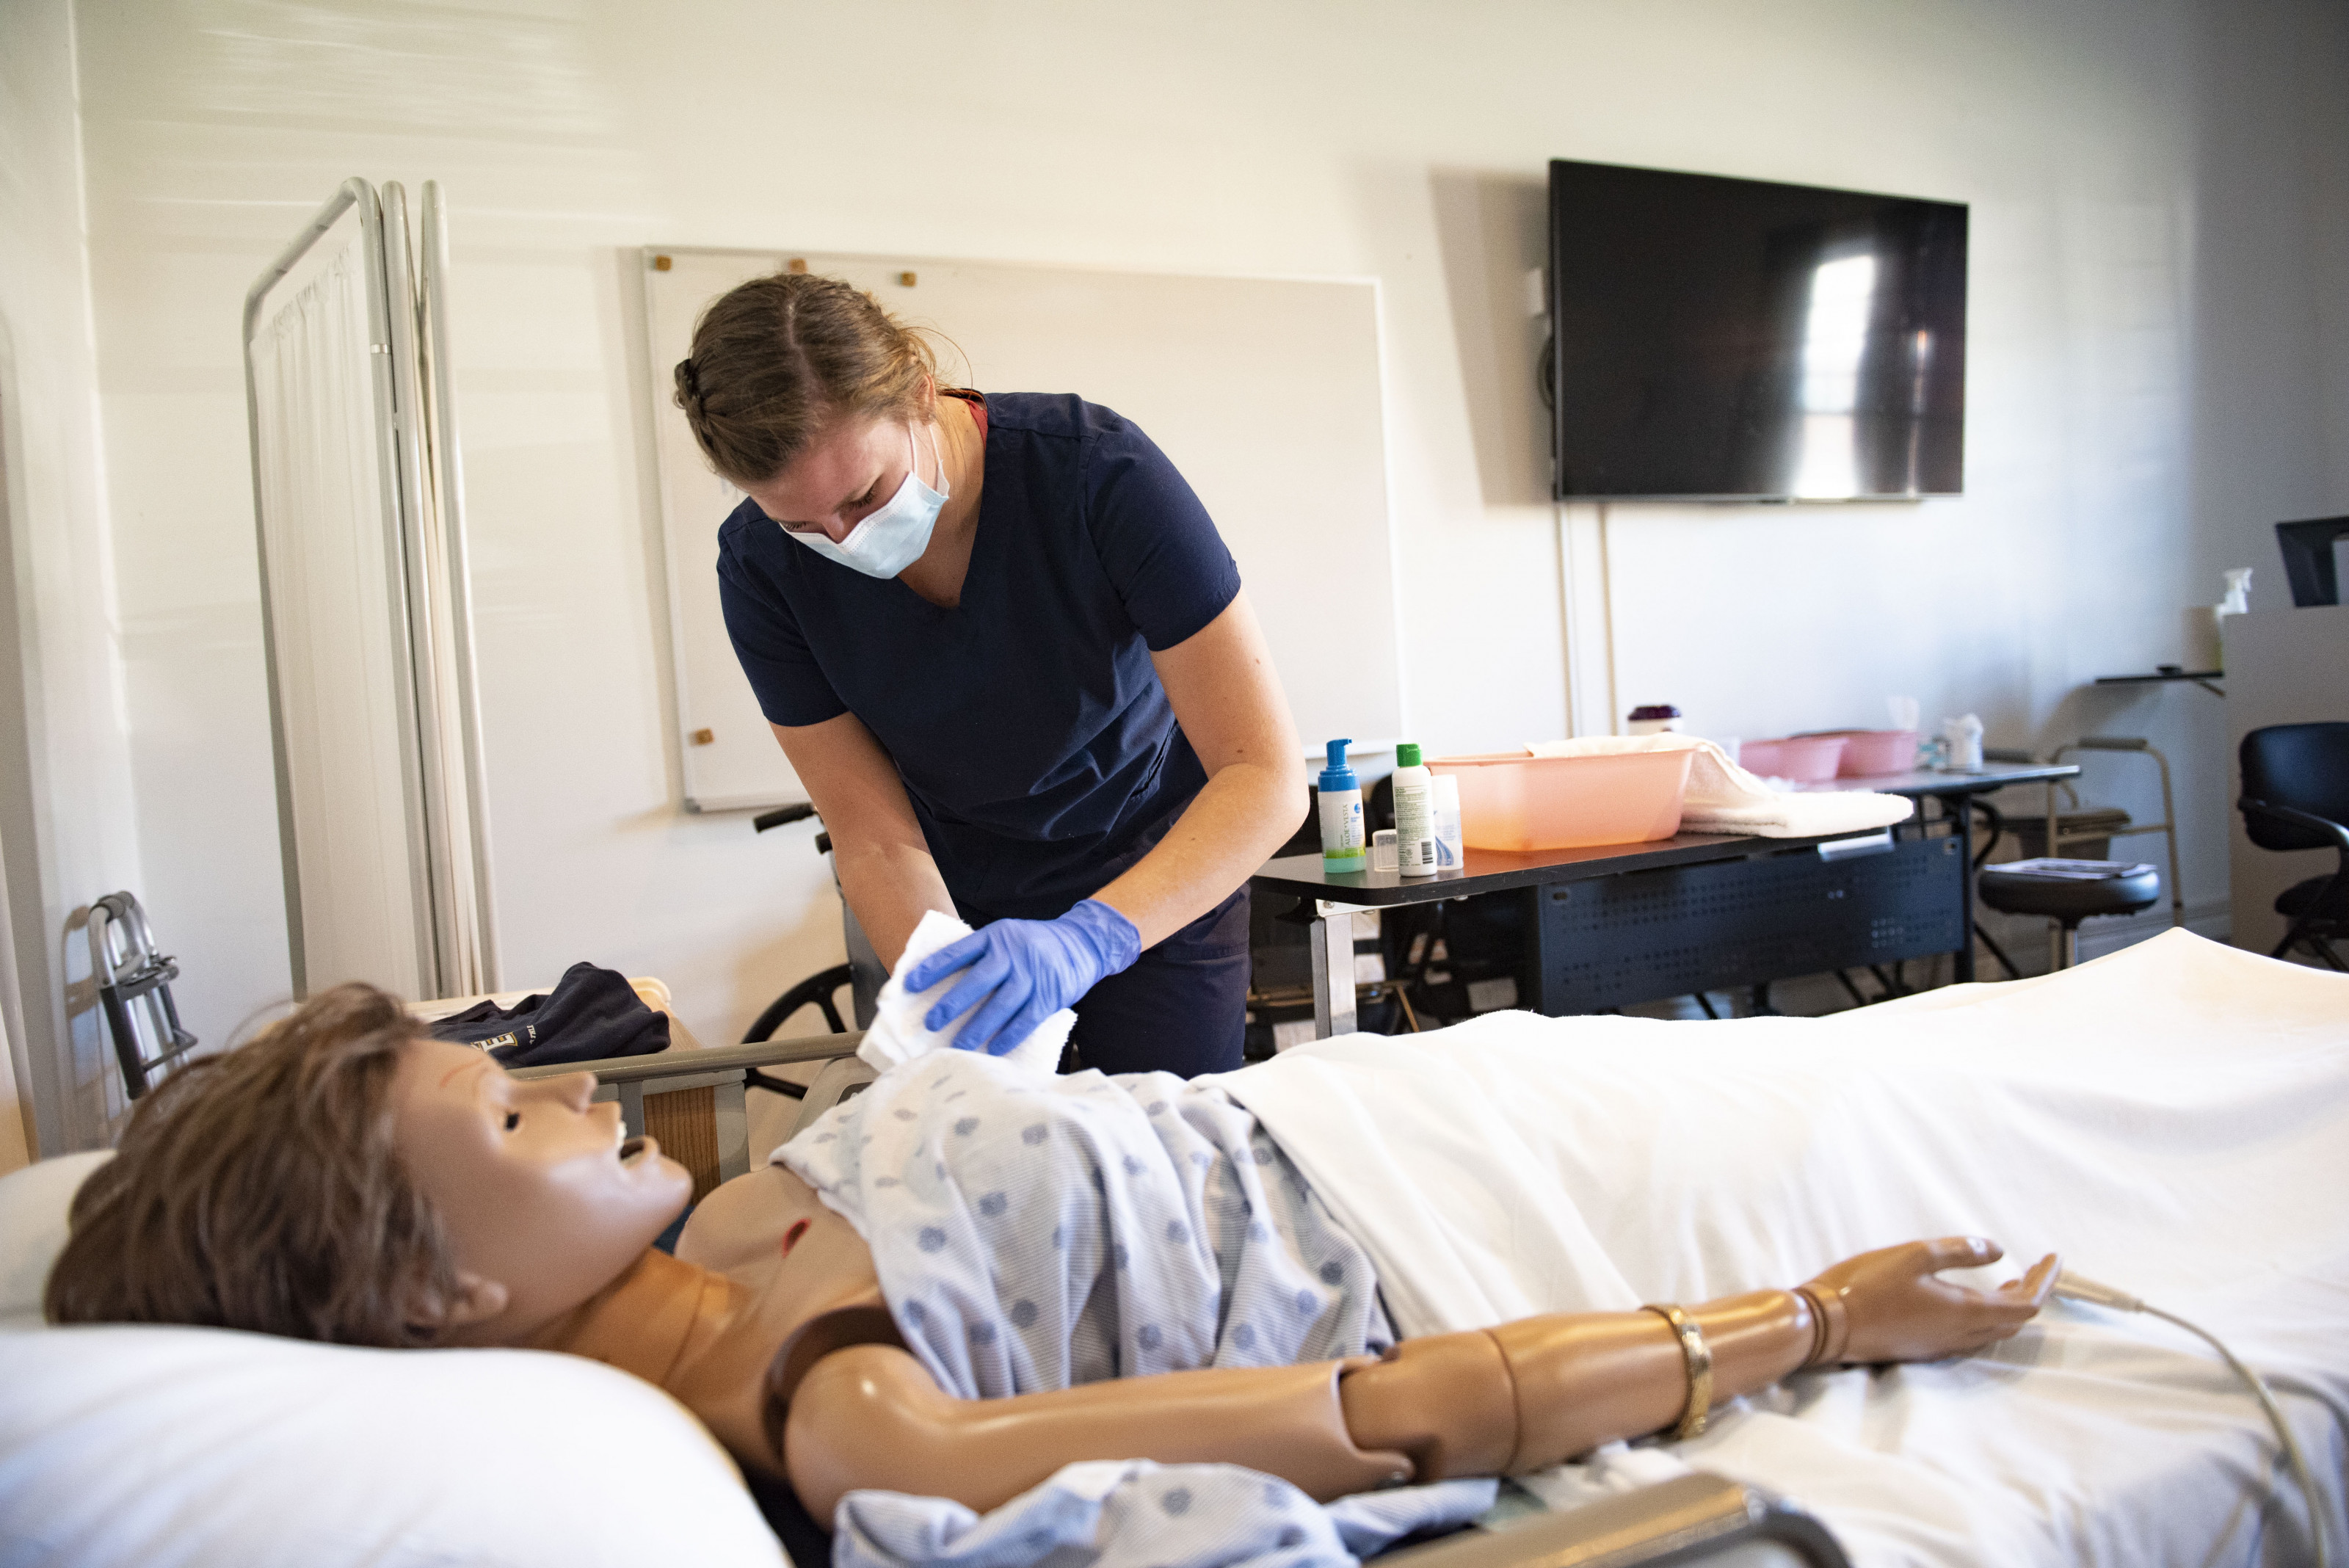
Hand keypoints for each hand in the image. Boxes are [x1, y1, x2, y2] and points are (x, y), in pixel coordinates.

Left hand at [903, 900, 1141, 1056]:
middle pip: (977, 982)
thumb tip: (942, 980)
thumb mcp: (1007, 935)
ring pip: (1000, 1006)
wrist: (1083, 942)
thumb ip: (982, 953)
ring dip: (976, 1028)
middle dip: (951, 1004)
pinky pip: (1025, 1020)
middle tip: (931, 1022)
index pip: (959, 952)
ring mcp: (1032, 976)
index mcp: (996, 937)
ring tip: (957, 1046)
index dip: (933, 968)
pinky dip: (1009, 1036)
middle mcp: (1012, 955)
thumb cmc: (1035, 943)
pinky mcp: (1049, 996)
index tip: (909, 984)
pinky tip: (994, 1049)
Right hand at [1802, 1237, 2057, 1364]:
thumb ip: (1959, 1251)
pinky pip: (1971, 1335)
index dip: (2046, 1281)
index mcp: (1964, 1313)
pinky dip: (1985, 1316)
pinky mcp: (1925, 1348)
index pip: (2026, 1305)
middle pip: (2014, 1322)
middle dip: (2031, 1294)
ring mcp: (1942, 1345)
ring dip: (2008, 1307)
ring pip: (1993, 1331)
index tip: (2053, 1258)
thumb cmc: (1866, 1285)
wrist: (1827, 1326)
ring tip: (2009, 1281)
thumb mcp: (1913, 1255)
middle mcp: (1960, 1336)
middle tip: (2035, 1267)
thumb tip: (1997, 1251)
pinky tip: (1970, 1299)